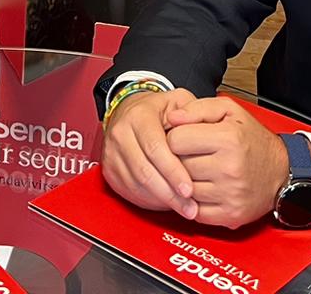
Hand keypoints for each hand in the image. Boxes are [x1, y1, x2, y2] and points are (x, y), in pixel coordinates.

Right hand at [99, 87, 199, 217]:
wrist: (130, 111)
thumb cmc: (159, 110)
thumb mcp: (179, 101)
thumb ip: (194, 113)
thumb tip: (201, 132)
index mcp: (138, 116)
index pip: (154, 148)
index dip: (172, 171)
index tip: (189, 189)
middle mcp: (120, 134)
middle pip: (144, 171)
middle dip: (170, 193)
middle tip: (191, 207)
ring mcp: (112, 154)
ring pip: (136, 185)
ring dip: (161, 201)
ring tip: (184, 209)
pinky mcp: (109, 171)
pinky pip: (129, 192)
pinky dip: (150, 202)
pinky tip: (167, 204)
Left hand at [163, 97, 288, 227]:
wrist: (281, 171)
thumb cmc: (253, 139)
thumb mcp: (229, 111)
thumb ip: (198, 108)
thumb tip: (172, 117)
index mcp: (228, 139)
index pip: (176, 140)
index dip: (175, 136)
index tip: (183, 137)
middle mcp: (229, 168)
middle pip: (178, 166)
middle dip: (179, 159)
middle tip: (191, 154)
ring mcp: (230, 194)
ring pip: (183, 190)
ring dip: (185, 181)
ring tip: (198, 170)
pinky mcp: (230, 215)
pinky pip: (193, 211)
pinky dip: (192, 201)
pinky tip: (202, 188)